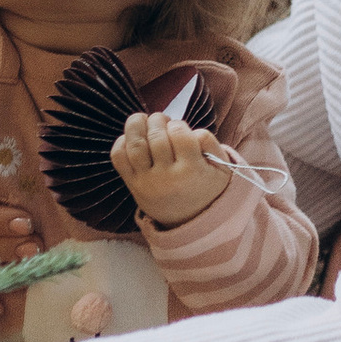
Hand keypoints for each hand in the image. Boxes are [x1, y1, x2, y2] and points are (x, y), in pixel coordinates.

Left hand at [113, 112, 233, 226]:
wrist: (191, 221)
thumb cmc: (207, 187)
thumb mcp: (221, 168)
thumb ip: (210, 142)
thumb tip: (189, 129)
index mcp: (192, 171)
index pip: (179, 133)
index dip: (178, 124)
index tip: (180, 129)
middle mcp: (167, 177)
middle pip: (156, 136)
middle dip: (158, 120)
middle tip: (163, 121)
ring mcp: (147, 182)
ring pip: (134, 144)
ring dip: (136, 124)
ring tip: (144, 120)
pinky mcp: (132, 185)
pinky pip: (119, 158)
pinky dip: (121, 142)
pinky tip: (132, 138)